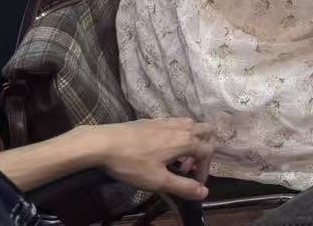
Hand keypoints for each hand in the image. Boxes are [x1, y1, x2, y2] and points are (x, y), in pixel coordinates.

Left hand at [92, 118, 215, 200]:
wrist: (104, 143)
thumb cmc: (132, 163)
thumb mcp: (157, 181)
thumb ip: (183, 187)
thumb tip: (204, 193)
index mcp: (186, 141)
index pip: (208, 151)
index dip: (205, 169)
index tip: (195, 184)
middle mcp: (181, 127)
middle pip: (206, 131)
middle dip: (204, 149)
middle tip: (188, 167)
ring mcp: (167, 121)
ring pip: (191, 124)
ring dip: (192, 140)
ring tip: (176, 158)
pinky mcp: (154, 120)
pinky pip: (176, 123)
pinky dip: (178, 135)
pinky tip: (161, 148)